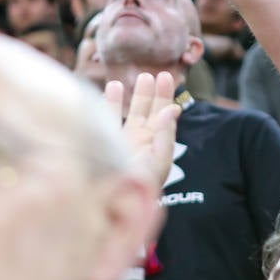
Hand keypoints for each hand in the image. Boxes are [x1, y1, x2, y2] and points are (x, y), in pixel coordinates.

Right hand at [105, 71, 180, 191]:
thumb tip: (173, 109)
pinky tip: (109, 89)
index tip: (167, 76)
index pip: (163, 113)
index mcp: (156, 143)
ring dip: (130, 97)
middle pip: (146, 111)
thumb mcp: (159, 162)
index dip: (165, 95)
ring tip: (131, 79)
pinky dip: (108, 104)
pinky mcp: (105, 142)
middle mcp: (140, 140)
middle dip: (149, 93)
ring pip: (127, 114)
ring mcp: (122, 141)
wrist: (116, 205)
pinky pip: (107, 119)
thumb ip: (165, 135)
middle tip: (151, 74)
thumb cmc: (141, 186)